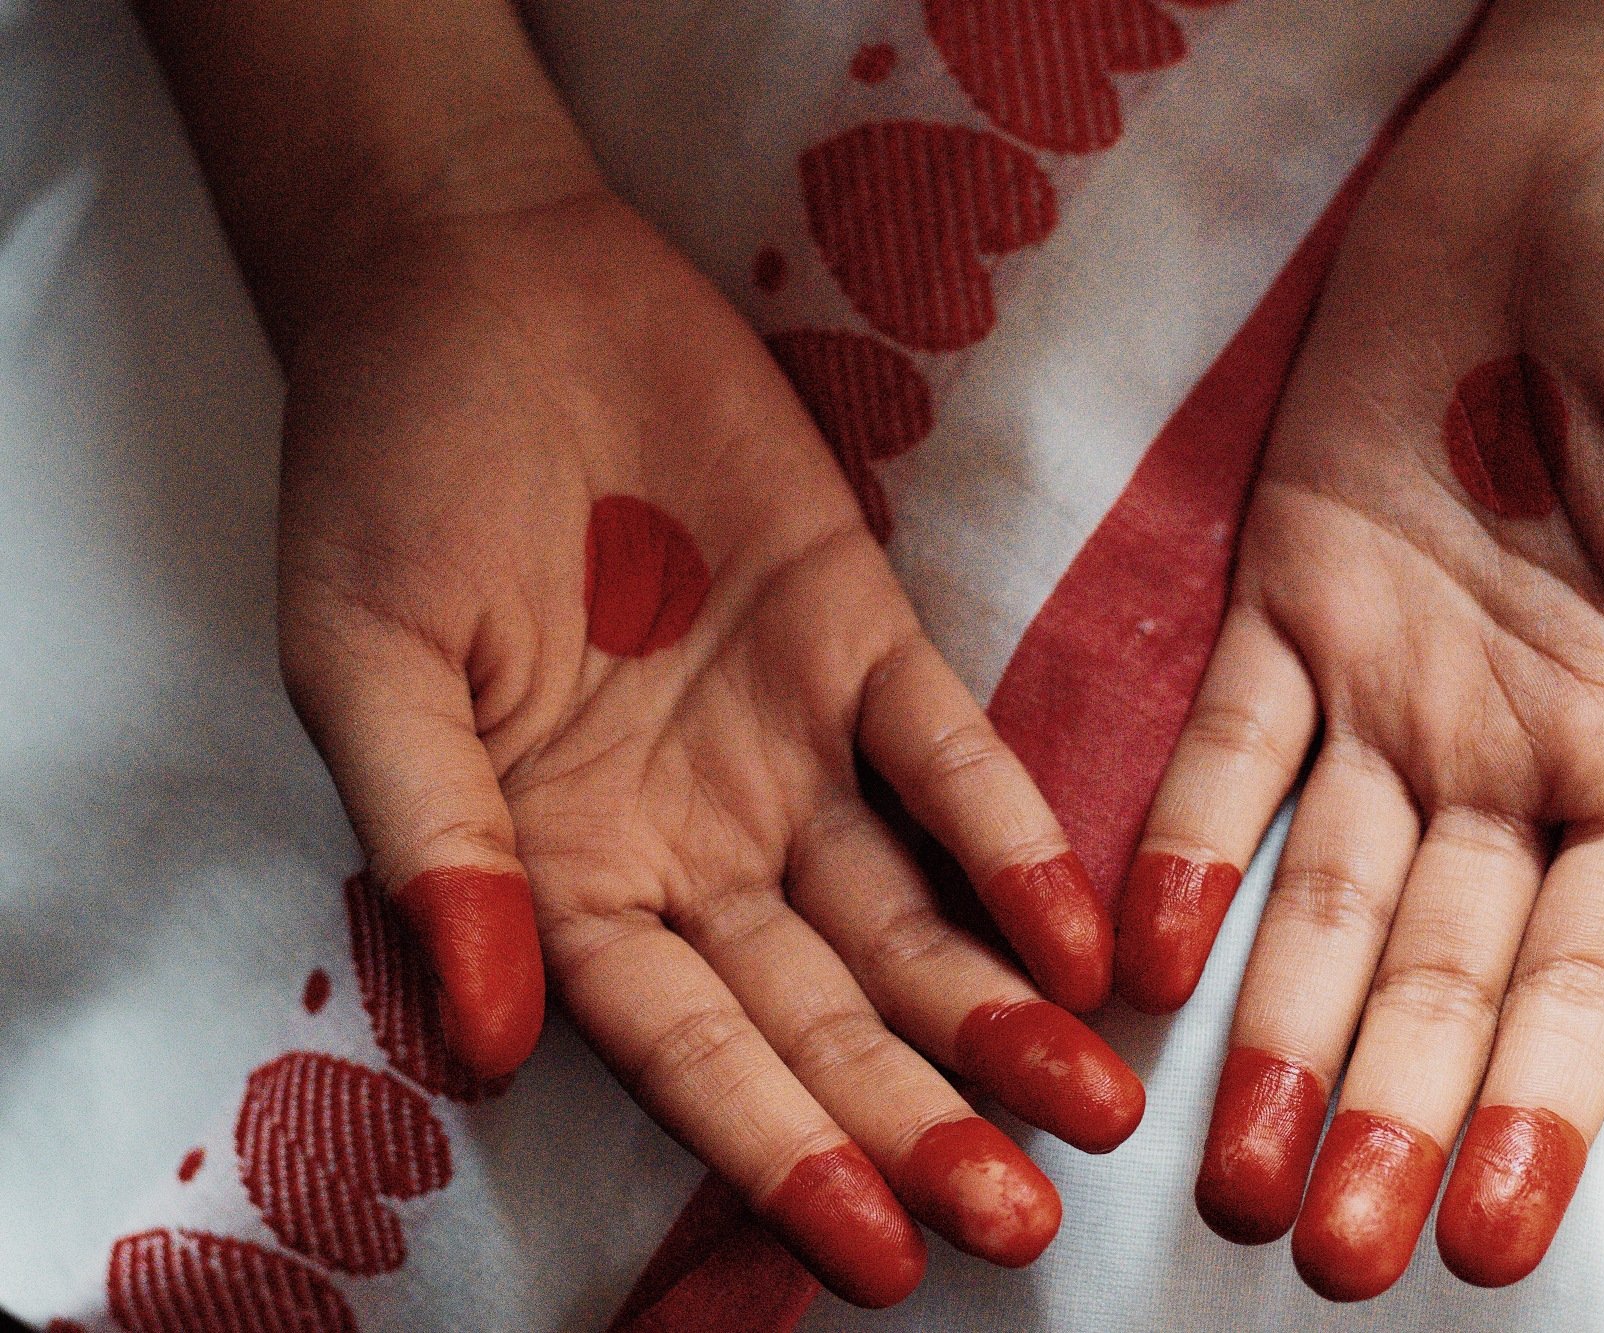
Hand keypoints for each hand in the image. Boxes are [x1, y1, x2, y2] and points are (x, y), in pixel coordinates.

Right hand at [277, 192, 1138, 1306]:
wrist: (481, 288)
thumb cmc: (388, 478)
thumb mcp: (369, 665)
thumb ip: (441, 844)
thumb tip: (485, 1039)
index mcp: (565, 874)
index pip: (684, 1046)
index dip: (775, 1153)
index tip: (869, 1255)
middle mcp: (692, 839)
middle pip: (821, 1011)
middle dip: (918, 1118)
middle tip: (1022, 1225)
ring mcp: (787, 744)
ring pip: (907, 913)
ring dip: (996, 1011)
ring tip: (1093, 1106)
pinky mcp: (861, 634)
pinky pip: (950, 754)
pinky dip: (1014, 840)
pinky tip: (1085, 933)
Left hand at [1113, 16, 1603, 1298]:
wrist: (1583, 150)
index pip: (1588, 971)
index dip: (1537, 1105)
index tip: (1489, 1237)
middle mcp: (1513, 752)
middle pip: (1438, 966)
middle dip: (1382, 1107)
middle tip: (1321, 1245)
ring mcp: (1391, 686)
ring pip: (1322, 892)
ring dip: (1273, 1023)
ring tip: (1225, 1162)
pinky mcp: (1286, 599)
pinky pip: (1228, 747)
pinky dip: (1186, 843)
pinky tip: (1141, 948)